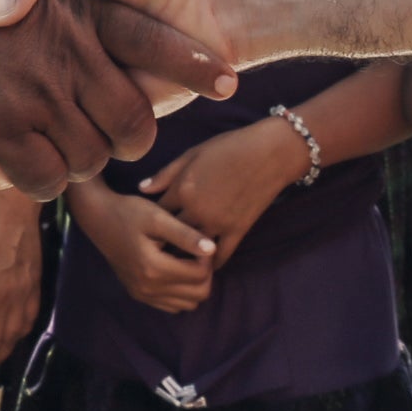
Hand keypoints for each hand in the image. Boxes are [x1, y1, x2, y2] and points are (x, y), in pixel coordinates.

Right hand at [72, 183, 214, 313]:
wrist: (99, 219)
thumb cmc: (130, 213)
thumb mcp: (158, 218)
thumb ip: (185, 235)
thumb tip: (213, 249)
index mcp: (153, 268)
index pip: (200, 276)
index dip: (208, 258)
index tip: (200, 240)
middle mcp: (147, 288)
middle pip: (199, 295)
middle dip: (205, 273)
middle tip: (197, 251)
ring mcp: (142, 295)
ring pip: (188, 304)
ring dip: (194, 284)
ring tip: (186, 259)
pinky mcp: (139, 295)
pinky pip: (172, 306)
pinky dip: (181, 291)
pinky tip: (175, 268)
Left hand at [142, 119, 306, 264]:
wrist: (269, 153)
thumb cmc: (229, 147)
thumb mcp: (193, 154)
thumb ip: (166, 173)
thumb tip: (141, 189)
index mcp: (182, 189)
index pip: (156, 213)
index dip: (150, 221)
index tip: (147, 227)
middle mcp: (196, 209)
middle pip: (171, 235)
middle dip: (163, 241)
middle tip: (155, 249)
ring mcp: (217, 223)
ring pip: (193, 249)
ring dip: (185, 255)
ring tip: (177, 261)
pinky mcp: (237, 231)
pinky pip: (221, 255)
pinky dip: (212, 262)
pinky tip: (205, 263)